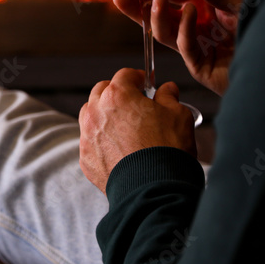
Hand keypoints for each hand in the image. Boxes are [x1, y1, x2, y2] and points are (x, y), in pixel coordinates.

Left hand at [79, 68, 196, 193]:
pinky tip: (117, 148)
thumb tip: (167, 89)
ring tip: (122, 124)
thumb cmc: (167, 149)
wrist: (153, 188)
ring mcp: (88, 135)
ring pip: (90, 114)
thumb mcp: (178, 115)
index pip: (124, 75)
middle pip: (102, 91)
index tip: (145, 83)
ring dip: (103, 113)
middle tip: (133, 102)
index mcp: (118, 95)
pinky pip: (90, 141)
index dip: (137, 77)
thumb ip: (169, 97)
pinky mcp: (86, 158)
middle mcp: (97, 112)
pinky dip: (101, 139)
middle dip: (116, 92)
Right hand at [113, 0, 243, 96]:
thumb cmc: (264, 30)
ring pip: (165, 34)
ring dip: (157, 17)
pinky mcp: (201, 67)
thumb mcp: (238, 2)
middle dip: (137, 8)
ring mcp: (197, 49)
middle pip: (158, 18)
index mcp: (203, 9)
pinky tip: (190, 12)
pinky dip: (185, 28)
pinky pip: (186, 47)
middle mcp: (196, 28)